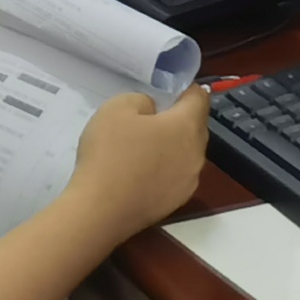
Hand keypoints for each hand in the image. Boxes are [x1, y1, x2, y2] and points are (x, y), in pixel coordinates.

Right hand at [65, 87, 214, 231]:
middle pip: (195, 127)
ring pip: (186, 154)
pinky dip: (163, 170)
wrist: (99, 211)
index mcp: (188, 126)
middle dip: (177, 119)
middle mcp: (197, 154)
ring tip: (141, 148)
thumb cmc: (110, 153)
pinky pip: (175, 177)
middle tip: (149, 118)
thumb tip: (152, 112)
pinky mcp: (175, 203)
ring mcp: (189, 182)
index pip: (199, 97)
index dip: (184, 89)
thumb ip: (142, 100)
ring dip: (171, 147)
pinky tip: (139, 174)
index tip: (166, 90)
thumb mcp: (117, 107)